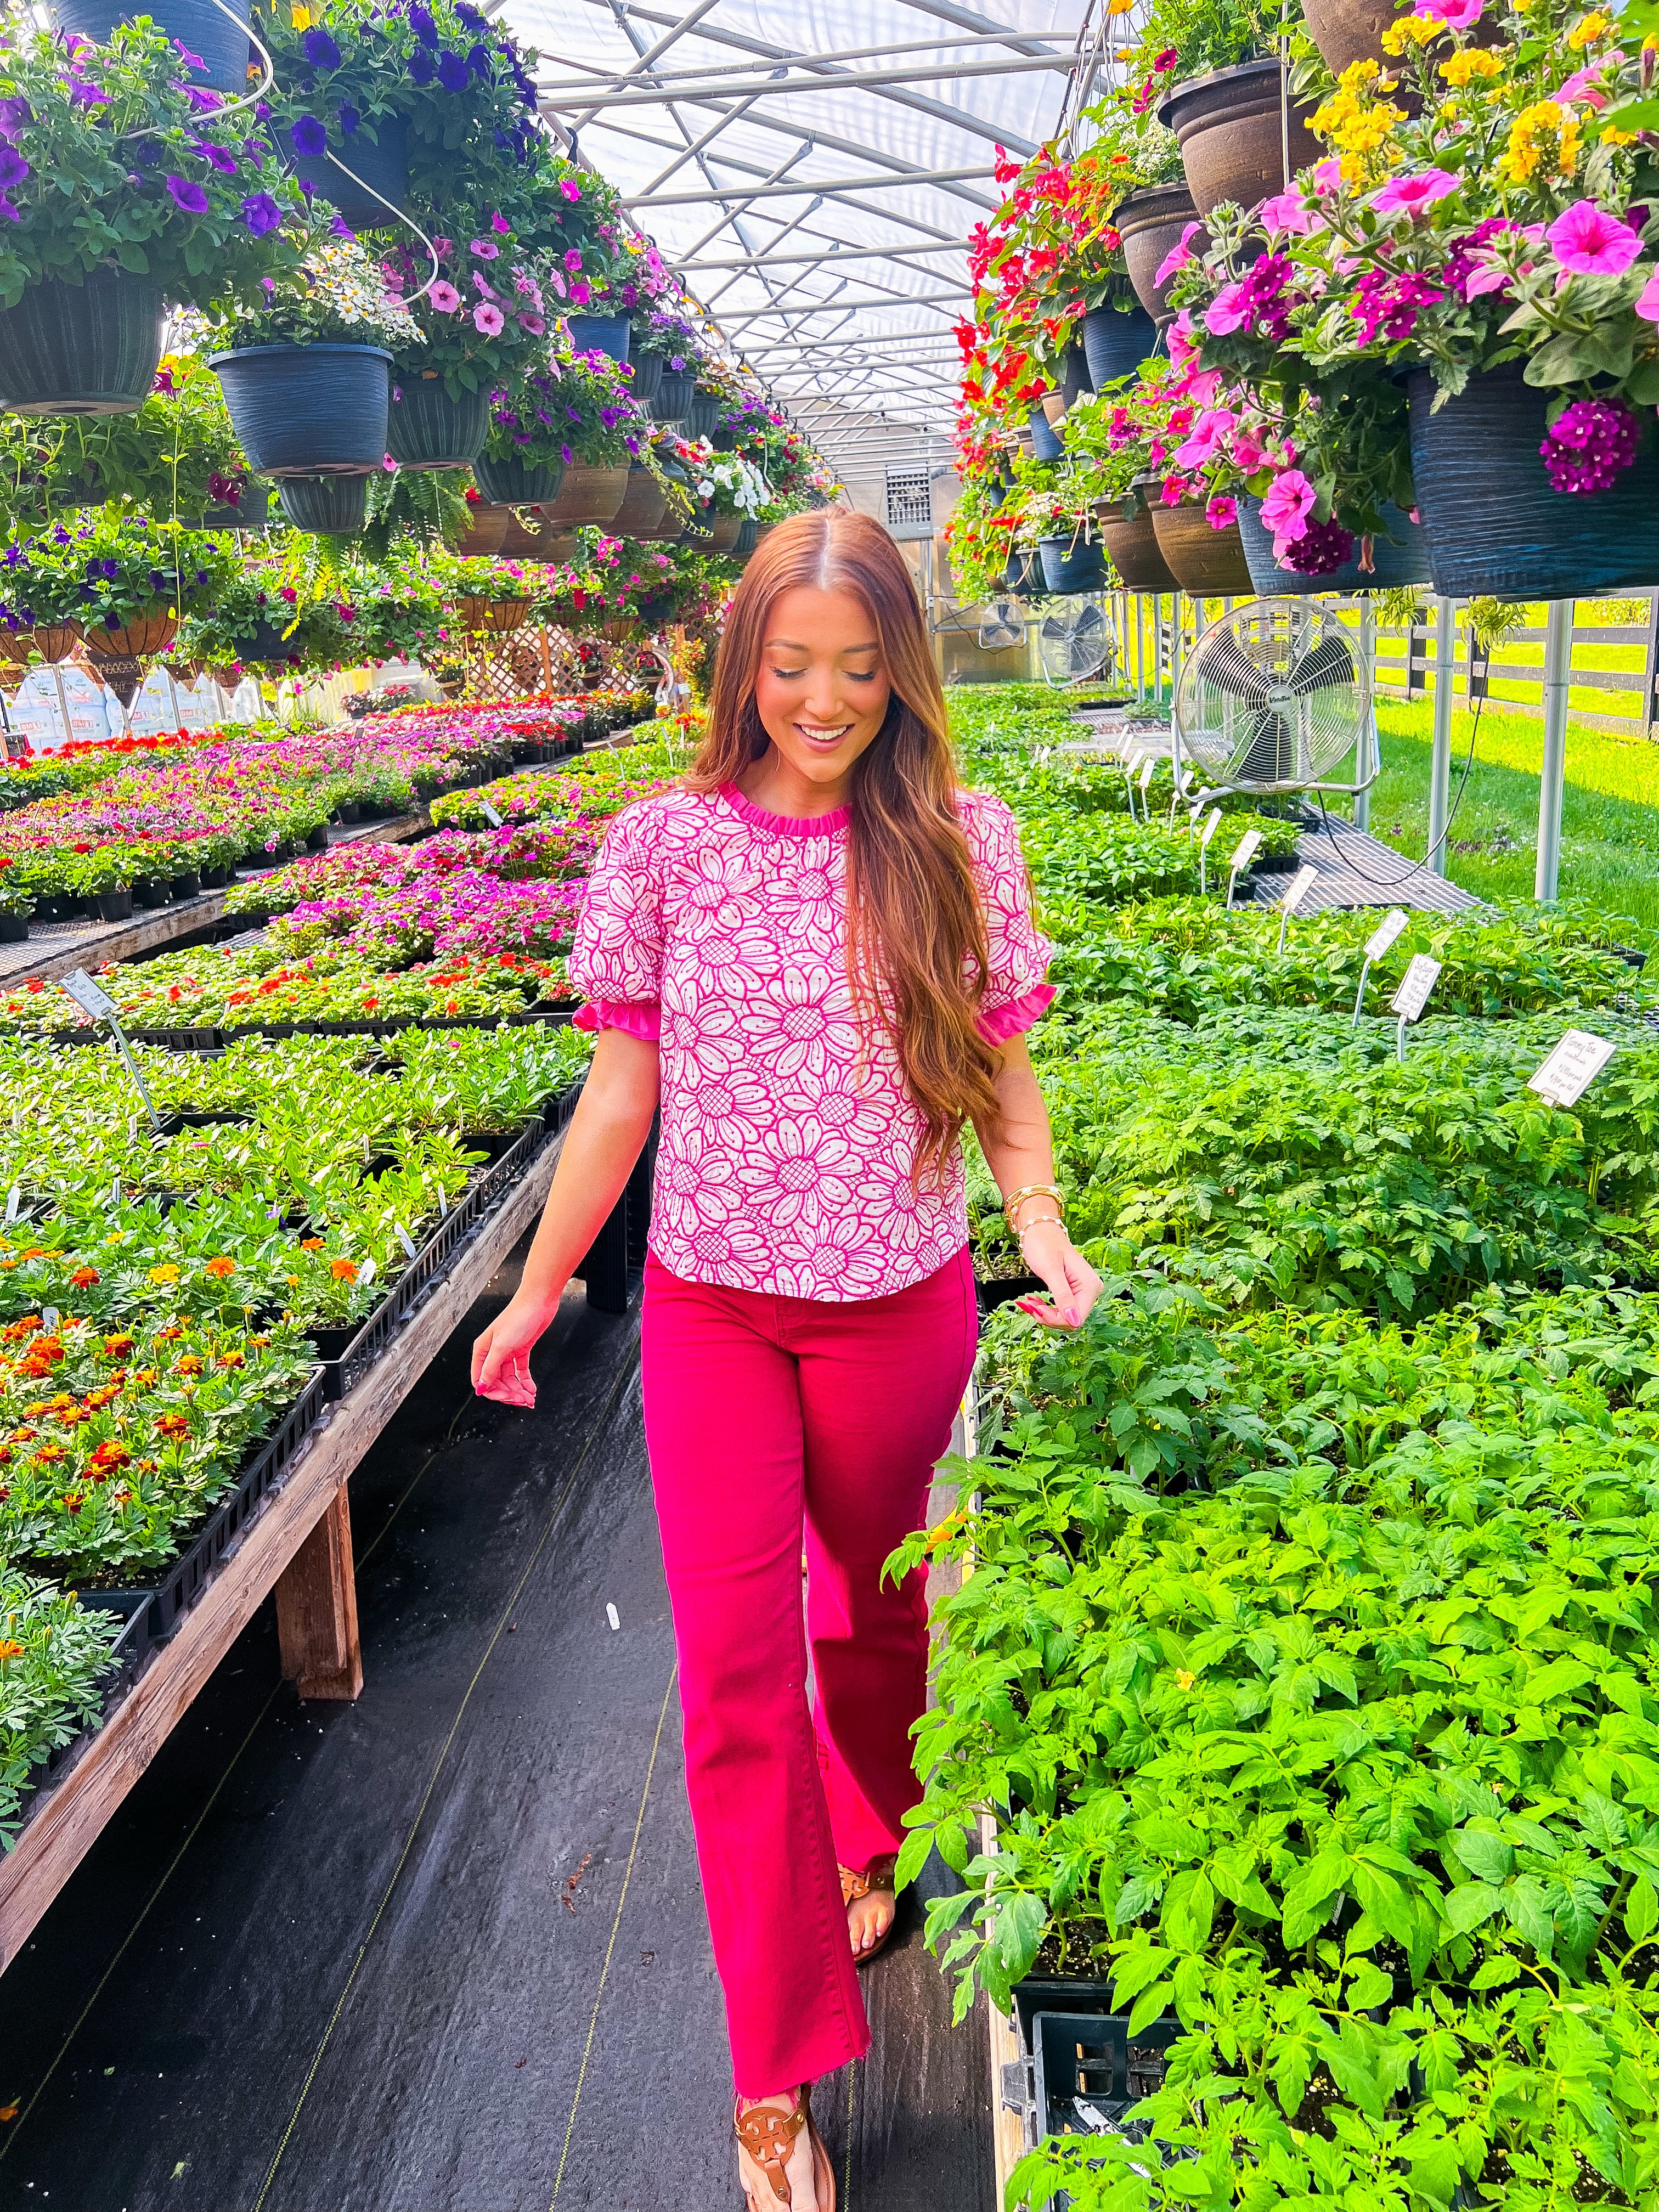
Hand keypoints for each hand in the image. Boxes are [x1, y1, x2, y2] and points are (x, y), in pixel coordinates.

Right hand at [471, 1289, 558, 1405]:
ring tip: (530, 1398)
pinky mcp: (521, 1350)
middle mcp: (492, 1352)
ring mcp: (507, 1352)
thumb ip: (490, 1369)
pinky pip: (520, 1371)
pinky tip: (532, 1389)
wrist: (539, 1301)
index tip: (507, 1398)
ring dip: (519, 1390)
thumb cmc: (519, 1317)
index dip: (493, 1392)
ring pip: (509, 1378)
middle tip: (523, 1401)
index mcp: (482, 1351)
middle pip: (496, 1382)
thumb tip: (481, 1388)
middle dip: (509, 1393)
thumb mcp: (502, 1346)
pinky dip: (526, 1382)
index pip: (481, 1380)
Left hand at [1013, 1220, 1101, 1329]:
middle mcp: (1091, 1290)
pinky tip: (1034, 1301)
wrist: (1040, 1230)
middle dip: (1048, 1317)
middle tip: (1029, 1304)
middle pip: (1071, 1320)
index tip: (1036, 1309)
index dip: (1055, 1319)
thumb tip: (1074, 1321)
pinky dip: (1046, 1309)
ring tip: (1029, 1302)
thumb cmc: (1044, 1244)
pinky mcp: (1074, 1292)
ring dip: (1045, 1314)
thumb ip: (1063, 1295)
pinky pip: (1062, 1309)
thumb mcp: (1051, 1271)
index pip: (1076, 1319)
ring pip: (1065, 1317)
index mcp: (1090, 1285)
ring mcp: (1083, 1292)